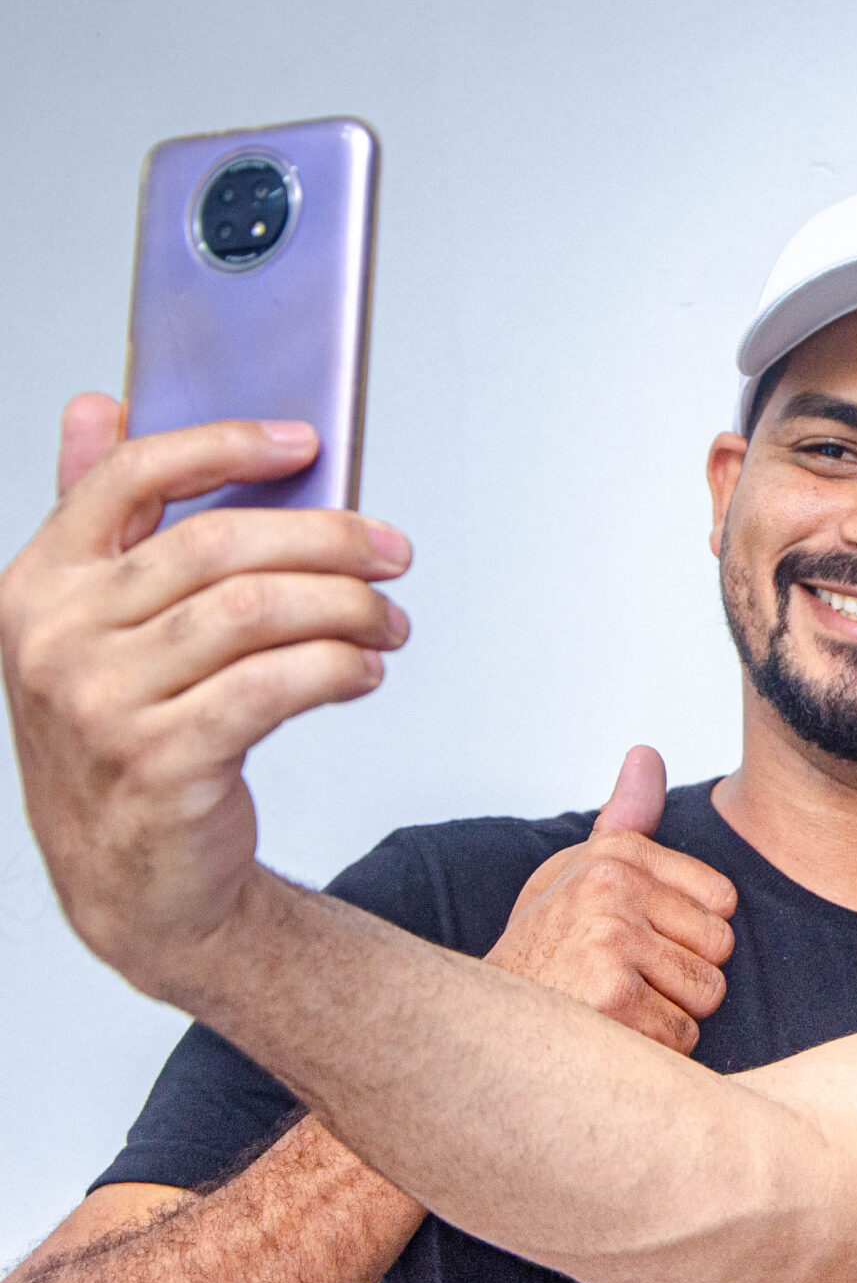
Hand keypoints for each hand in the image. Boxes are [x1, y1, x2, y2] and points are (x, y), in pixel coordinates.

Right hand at [0, 396, 409, 992]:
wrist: (132, 879)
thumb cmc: (129, 734)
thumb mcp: (91, 624)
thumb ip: (94, 516)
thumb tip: (97, 403)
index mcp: (38, 584)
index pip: (128, 479)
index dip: (224, 445)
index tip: (306, 443)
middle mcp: (56, 637)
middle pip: (219, 545)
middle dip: (329, 540)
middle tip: (393, 554)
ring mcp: (101, 702)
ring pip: (257, 611)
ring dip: (348, 608)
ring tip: (389, 623)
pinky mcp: (160, 760)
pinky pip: (276, 685)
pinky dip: (339, 668)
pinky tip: (365, 671)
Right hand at [488, 746, 735, 1054]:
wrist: (481, 1024)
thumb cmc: (544, 950)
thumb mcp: (578, 872)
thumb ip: (627, 819)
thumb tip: (646, 753)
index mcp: (615, 855)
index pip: (723, 900)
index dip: (689, 934)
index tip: (640, 941)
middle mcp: (612, 887)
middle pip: (720, 947)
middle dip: (682, 977)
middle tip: (622, 979)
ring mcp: (612, 940)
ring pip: (706, 993)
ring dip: (669, 1015)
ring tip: (614, 1006)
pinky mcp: (613, 997)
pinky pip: (681, 1033)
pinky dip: (651, 1047)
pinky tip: (607, 1035)